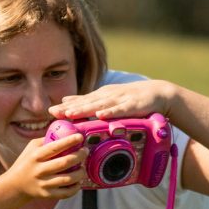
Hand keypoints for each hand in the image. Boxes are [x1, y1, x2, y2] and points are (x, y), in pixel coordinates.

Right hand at [5, 134, 87, 199]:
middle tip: (85, 151)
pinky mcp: (47, 195)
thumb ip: (46, 140)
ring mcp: (43, 183)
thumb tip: (65, 131)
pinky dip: (75, 188)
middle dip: (79, 156)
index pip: (55, 147)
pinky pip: (65, 193)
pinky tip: (78, 182)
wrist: (14, 185)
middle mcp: (39, 170)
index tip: (80, 137)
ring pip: (67, 179)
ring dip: (80, 173)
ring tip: (83, 168)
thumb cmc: (26, 162)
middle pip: (64, 163)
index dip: (69, 141)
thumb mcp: (31, 148)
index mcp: (36, 156)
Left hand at [49, 79, 176, 123]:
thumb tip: (65, 102)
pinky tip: (101, 115)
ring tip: (71, 113)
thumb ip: (88, 101)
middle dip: (70, 108)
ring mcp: (120, 100)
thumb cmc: (131, 98)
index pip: (81, 101)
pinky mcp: (133, 105)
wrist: (158, 93)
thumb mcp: (107, 98)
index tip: (50, 111)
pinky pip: (120, 110)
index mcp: (101, 96)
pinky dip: (111, 112)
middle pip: (86, 103)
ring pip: (99, 105)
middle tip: (54, 112)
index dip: (66, 106)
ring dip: (85, 109)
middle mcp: (108, 96)